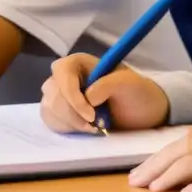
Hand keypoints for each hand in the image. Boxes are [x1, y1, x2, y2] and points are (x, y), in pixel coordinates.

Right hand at [40, 53, 170, 133]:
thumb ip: (107, 84)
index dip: (71, 94)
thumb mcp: (129, 84)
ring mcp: (61, 94)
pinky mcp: (60, 112)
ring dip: (69, 123)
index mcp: (80, 62)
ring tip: (93, 128)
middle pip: (53, 92)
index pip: (62, 72)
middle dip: (72, 114)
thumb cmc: (137, 94)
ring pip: (49, 108)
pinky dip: (65, 128)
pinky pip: (50, 120)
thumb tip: (87, 97)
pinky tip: (84, 129)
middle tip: (96, 126)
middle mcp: (66, 76)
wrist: (142, 114)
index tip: (91, 115)